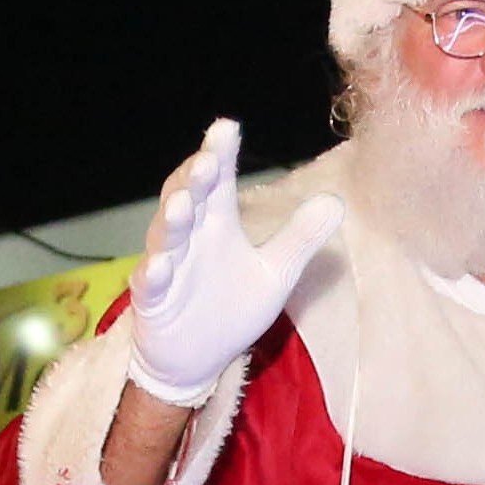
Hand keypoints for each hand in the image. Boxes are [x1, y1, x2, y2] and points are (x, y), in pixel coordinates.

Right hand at [125, 119, 345, 404]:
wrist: (196, 357)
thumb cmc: (231, 304)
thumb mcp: (275, 272)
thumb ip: (300, 237)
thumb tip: (336, 200)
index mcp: (217, 223)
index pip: (218, 182)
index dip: (220, 154)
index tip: (226, 128)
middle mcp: (190, 237)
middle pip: (187, 198)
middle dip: (194, 178)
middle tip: (207, 161)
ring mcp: (167, 266)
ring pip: (164, 236)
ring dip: (171, 219)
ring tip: (184, 204)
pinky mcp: (152, 301)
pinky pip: (148, 284)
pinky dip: (153, 274)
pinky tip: (160, 266)